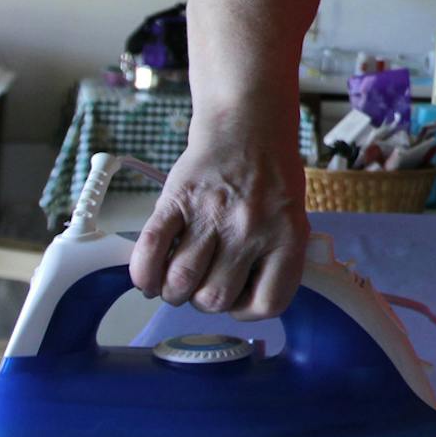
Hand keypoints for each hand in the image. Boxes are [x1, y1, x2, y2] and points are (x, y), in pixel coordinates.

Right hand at [128, 128, 309, 318]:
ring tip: (175, 280)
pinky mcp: (176, 200)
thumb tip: (243, 301)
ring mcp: (211, 215)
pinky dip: (144, 272)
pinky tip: (149, 276)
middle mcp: (250, 229)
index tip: (237, 300)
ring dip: (173, 291)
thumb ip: (274, 260)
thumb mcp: (291, 219)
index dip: (246, 311)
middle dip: (203, 301)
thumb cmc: (270, 177)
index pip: (268, 303)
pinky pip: (151, 250)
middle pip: (215, 298)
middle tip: (201, 284)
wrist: (248, 126)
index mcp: (286, 237)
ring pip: (181, 282)